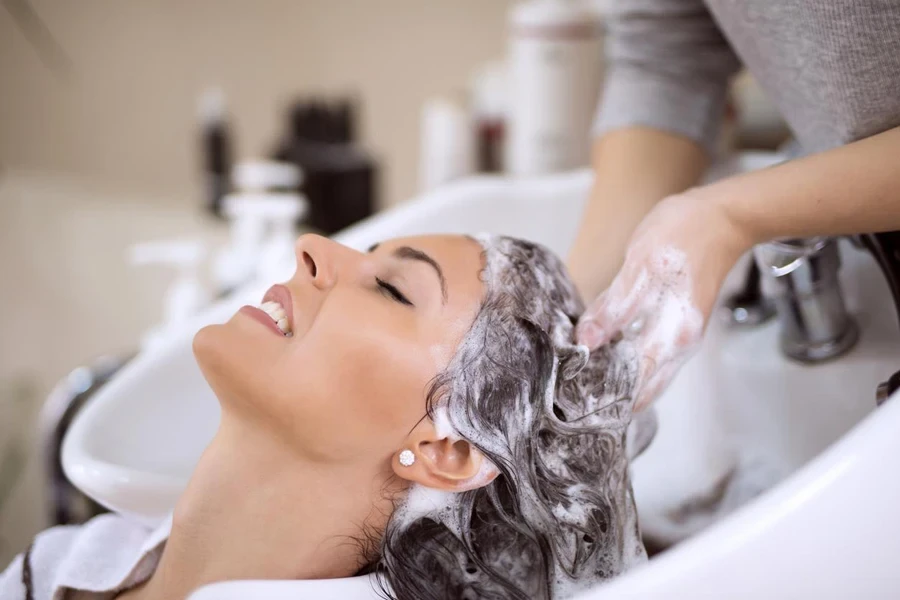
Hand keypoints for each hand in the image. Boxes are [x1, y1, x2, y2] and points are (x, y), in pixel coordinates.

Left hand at [576, 190, 752, 409]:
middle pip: (643, 387)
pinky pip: (649, 351)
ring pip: (646, 370)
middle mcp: (680, 345)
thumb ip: (613, 309)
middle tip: (572, 393)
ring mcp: (680, 335)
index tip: (574, 399)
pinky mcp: (676, 322)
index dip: (605, 396)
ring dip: (618, 376)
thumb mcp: (639, 269)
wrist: (722, 216)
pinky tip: (604, 347)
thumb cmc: (683, 236)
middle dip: (611, 394)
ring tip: (581, 373)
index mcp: (672, 337)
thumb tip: (586, 343)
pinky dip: (627, 356)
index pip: (636, 386)